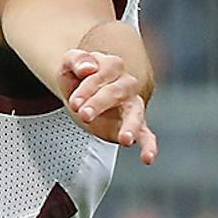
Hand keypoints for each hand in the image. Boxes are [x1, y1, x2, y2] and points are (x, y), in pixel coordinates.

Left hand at [60, 49, 157, 165]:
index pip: (103, 72)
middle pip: (116, 91)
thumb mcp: (68, 66)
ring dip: (130, 126)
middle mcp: (126, 84)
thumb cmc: (76, 80)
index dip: (87, 87)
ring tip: (125, 139)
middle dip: (99, 103)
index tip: (74, 101)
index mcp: (111, 66)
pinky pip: (146, 135)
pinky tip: (148, 158)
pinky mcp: (133, 125)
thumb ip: (75, 60)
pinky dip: (149, 146)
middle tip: (83, 113)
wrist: (82, 95)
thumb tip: (89, 68)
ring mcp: (131, 105)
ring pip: (136, 112)